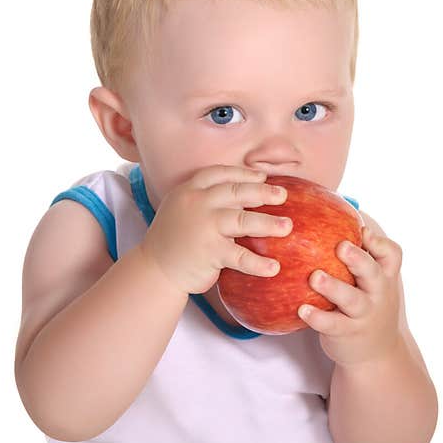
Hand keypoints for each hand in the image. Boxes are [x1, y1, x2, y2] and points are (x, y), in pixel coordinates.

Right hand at [139, 165, 292, 293]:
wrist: (154, 268)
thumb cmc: (176, 239)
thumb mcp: (184, 208)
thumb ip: (208, 199)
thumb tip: (248, 193)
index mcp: (190, 190)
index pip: (220, 174)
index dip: (243, 174)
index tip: (263, 176)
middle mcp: (196, 203)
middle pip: (236, 192)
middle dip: (263, 191)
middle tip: (283, 195)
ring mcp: (203, 227)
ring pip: (242, 220)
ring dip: (268, 223)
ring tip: (288, 227)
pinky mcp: (209, 252)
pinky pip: (239, 256)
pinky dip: (258, 263)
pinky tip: (274, 267)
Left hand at [298, 214, 403, 366]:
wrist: (376, 354)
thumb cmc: (366, 304)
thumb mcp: (370, 281)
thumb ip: (357, 254)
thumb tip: (327, 210)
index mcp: (384, 275)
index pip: (392, 254)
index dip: (379, 242)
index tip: (362, 230)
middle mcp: (378, 293)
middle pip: (374, 272)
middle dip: (358, 259)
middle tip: (341, 247)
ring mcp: (365, 314)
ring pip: (353, 299)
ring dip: (334, 287)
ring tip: (315, 277)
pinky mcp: (349, 333)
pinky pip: (333, 324)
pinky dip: (318, 317)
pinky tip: (302, 310)